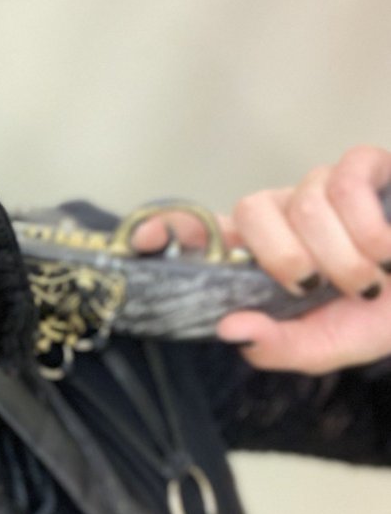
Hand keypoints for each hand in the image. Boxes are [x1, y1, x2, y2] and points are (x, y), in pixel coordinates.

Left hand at [132, 146, 390, 373]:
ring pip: (303, 201)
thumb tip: (228, 331)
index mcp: (263, 257)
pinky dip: (367, 224)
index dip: (171, 229)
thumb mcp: (329, 347)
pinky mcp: (366, 166)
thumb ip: (279, 347)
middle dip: (282, 257)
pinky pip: (345, 180)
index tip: (146, 240)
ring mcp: (324, 187)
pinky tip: (389, 250)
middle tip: (315, 288)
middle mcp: (285, 215)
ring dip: (340, 253)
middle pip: (252, 211)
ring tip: (370, 281)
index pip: (204, 230)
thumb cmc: (382, 316)